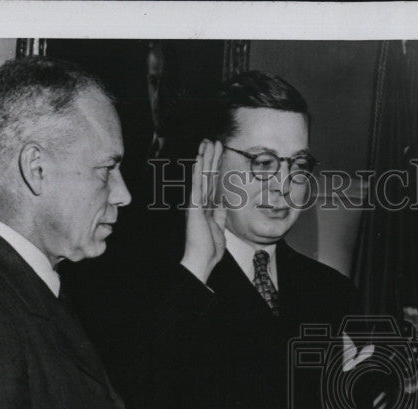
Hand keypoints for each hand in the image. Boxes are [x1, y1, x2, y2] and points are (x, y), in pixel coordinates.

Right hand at [182, 139, 226, 281]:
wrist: (202, 259)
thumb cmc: (209, 248)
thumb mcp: (219, 228)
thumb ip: (220, 214)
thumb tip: (223, 203)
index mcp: (207, 206)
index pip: (213, 182)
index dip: (216, 167)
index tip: (218, 153)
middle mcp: (200, 202)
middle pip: (208, 175)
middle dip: (211, 157)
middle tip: (213, 140)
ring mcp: (196, 203)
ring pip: (202, 176)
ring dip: (205, 158)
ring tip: (208, 142)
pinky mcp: (194, 206)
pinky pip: (197, 185)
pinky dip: (198, 172)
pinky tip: (199, 160)